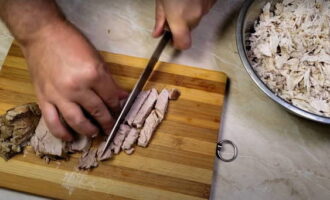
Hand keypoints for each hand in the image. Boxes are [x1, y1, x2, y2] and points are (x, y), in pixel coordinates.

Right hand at [22, 20, 126, 140]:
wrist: (42, 34)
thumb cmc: (71, 42)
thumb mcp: (96, 58)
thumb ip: (109, 80)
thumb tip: (122, 96)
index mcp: (93, 75)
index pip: (111, 98)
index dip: (118, 107)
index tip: (120, 112)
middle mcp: (77, 88)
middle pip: (98, 111)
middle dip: (108, 121)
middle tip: (111, 127)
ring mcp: (59, 95)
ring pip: (77, 121)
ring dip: (89, 130)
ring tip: (96, 133)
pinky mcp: (44, 98)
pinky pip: (53, 121)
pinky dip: (62, 133)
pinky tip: (70, 138)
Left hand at [152, 0, 215, 48]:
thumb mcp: (161, 0)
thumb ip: (160, 18)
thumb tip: (157, 33)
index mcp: (179, 19)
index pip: (183, 44)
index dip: (178, 44)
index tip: (173, 39)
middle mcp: (194, 16)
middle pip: (189, 28)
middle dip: (182, 22)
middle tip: (174, 8)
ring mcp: (206, 8)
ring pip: (197, 17)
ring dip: (190, 11)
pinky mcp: (212, 1)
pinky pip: (204, 7)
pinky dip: (198, 3)